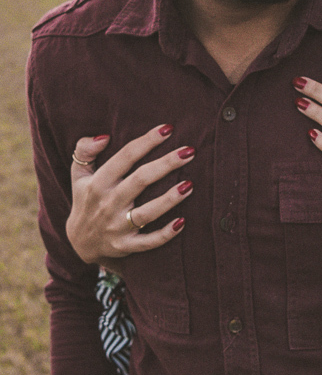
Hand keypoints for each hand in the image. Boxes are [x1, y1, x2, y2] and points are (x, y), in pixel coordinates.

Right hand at [67, 126, 193, 267]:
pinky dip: (165, 234)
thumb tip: (103, 136)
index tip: (168, 129)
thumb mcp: (78, 175)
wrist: (78, 242)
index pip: (125, 157)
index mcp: (98, 183)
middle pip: (141, 180)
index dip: (147, 141)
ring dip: (169, 199)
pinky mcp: (125, 245)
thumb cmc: (86, 199)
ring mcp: (117, 226)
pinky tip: (182, 222)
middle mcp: (108, 203)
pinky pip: (148, 242)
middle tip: (189, 151)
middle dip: (166, 164)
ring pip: (147, 212)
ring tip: (190, 184)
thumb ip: (85, 151)